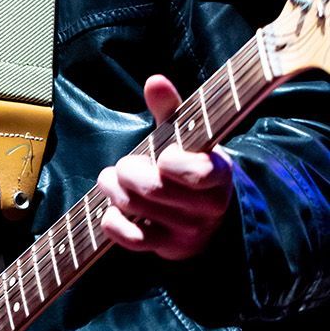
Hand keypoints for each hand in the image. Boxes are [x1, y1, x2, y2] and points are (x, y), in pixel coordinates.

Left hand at [96, 74, 233, 260]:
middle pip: (154, 189)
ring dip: (113, 189)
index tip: (163, 155)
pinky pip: (130, 238)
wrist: (206, 213)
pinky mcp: (167, 249)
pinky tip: (112, 209)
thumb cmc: (190, 164)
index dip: (173, 163)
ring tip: (112, 180)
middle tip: (124, 165)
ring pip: (136, 208)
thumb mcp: (187, 136)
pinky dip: (112, 221)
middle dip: (129, 171)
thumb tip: (155, 81)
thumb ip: (171, 109)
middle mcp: (208, 207)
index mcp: (218, 174)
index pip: (199, 173)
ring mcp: (188, 231)